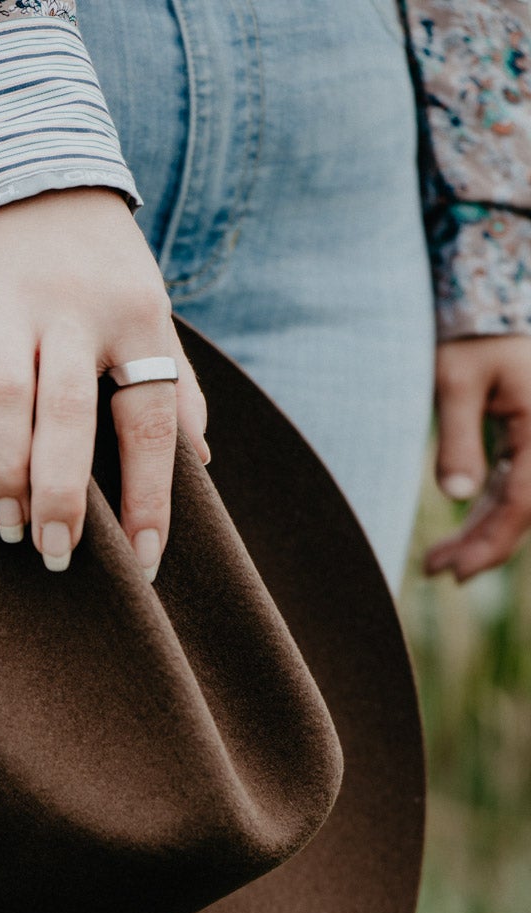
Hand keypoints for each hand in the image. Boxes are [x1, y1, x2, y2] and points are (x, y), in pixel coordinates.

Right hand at [0, 187, 208, 575]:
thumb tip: (202, 460)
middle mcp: (76, 312)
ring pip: (6, 404)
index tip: (146, 558)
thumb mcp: (148, 307)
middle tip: (56, 556)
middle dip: (62, 495)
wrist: (22, 164)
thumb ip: (176, 382)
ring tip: (8, 525)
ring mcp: (13, 308)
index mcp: (138, 317)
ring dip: (5, 474)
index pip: (151, 419)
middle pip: (70, 418)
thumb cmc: (98, 265)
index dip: (151, 494)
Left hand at [425, 334, 530, 581]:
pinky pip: (511, 484)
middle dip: (482, 545)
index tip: (456, 572)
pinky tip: (459, 531)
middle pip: (522, 508)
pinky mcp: (525, 437)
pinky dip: (485, 510)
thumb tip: (455, 496)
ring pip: (517, 500)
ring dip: (481, 532)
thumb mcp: (455, 382)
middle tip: (437, 571)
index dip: (490, 541)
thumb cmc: (470, 334)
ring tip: (438, 561)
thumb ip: (457, 439)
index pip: (521, 500)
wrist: (488, 294)